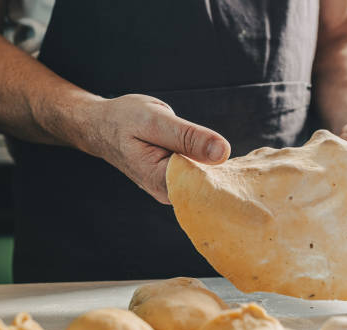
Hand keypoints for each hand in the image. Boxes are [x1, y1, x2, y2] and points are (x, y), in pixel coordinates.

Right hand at [82, 94, 230, 203]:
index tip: (245, 164)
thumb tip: (223, 152)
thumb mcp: (156, 120)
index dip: (228, 174)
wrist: (101, 124)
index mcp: (161, 182)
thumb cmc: (124, 119)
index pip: (207, 188)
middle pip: (210, 187)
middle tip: (241, 154)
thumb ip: (189, 137)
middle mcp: (168, 192)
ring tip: (227, 153)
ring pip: (207, 181)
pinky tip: (215, 155)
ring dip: (220, 166)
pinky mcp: (176, 181)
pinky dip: (211, 164)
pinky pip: (201, 175)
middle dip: (227, 171)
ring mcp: (172, 189)